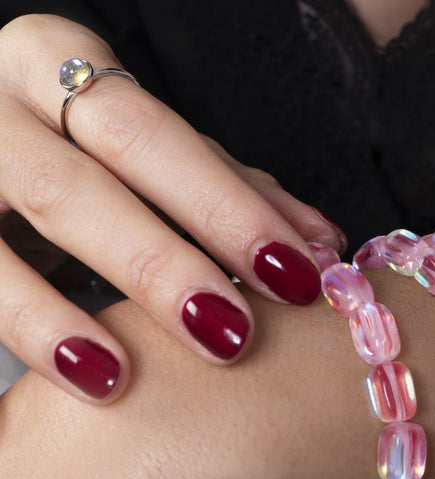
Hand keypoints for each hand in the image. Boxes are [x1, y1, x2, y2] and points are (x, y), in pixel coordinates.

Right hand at [0, 14, 344, 403]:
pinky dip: (41, 328)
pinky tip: (101, 378)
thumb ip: (227, 187)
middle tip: (249, 321)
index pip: (160, 130)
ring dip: (138, 279)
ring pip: (54, 203)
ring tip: (209, 344)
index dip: (231, 202)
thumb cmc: (68, 155)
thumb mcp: (139, 159)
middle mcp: (6, 95)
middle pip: (112, 154)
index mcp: (61, 63)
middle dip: (193, 238)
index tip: (298, 270)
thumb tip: (323, 239)